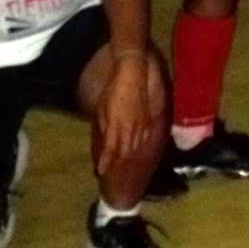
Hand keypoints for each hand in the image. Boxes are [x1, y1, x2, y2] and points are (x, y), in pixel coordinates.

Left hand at [95, 55, 153, 173]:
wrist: (132, 76)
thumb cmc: (113, 92)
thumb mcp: (102, 110)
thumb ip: (103, 128)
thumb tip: (104, 141)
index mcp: (116, 127)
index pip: (111, 150)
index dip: (106, 162)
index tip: (100, 171)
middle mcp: (130, 129)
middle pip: (124, 151)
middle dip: (117, 162)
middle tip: (110, 170)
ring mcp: (141, 125)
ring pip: (134, 146)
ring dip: (127, 156)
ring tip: (122, 163)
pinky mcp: (148, 120)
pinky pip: (143, 138)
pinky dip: (138, 146)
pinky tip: (136, 148)